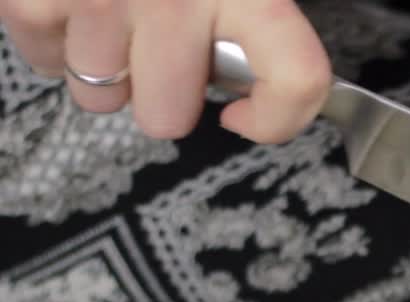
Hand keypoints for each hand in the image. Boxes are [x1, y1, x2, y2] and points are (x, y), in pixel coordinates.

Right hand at [0, 0, 330, 142]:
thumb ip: (259, 19)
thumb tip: (255, 89)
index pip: (297, 75)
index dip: (275, 118)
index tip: (244, 114)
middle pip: (167, 117)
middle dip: (160, 92)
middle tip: (159, 44)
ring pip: (101, 97)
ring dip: (105, 68)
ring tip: (111, 15)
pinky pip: (47, 62)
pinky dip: (55, 41)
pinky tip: (74, 5)